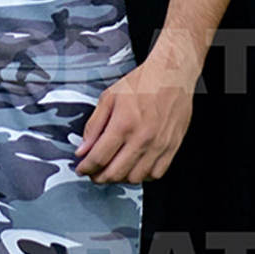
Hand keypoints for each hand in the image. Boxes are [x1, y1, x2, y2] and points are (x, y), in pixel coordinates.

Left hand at [73, 49, 197, 184]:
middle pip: (115, 173)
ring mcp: (159, 145)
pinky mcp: (172, 147)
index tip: (82, 168)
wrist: (172, 75)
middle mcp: (142, 138)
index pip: (99, 157)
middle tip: (94, 172)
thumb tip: (83, 148)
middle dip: (99, 177)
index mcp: (123, 124)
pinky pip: (155, 174)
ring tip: (113, 169)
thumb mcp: (109, 97)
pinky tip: (134, 166)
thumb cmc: (142, 83)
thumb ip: (94, 125)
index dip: (86, 168)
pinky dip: (142, 176)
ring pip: (135, 178)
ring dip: (120, 178)